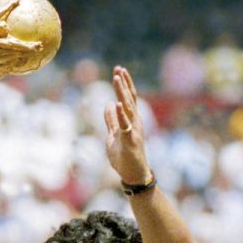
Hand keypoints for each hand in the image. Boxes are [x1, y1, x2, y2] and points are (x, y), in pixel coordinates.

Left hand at [103, 66, 151, 184]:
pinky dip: (121, 114)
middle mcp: (134, 122)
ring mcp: (133, 130)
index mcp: (130, 120)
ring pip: (127, 107)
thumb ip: (111, 120)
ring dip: (122, 92)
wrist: (133, 174)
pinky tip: (116, 102)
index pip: (128, 98)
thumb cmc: (125, 156)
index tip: (119, 70)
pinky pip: (125, 125)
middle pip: (129, 98)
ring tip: (117, 78)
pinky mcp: (130, 140)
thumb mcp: (114, 135)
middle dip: (123, 83)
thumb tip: (108, 104)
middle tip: (118, 68)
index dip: (124, 84)